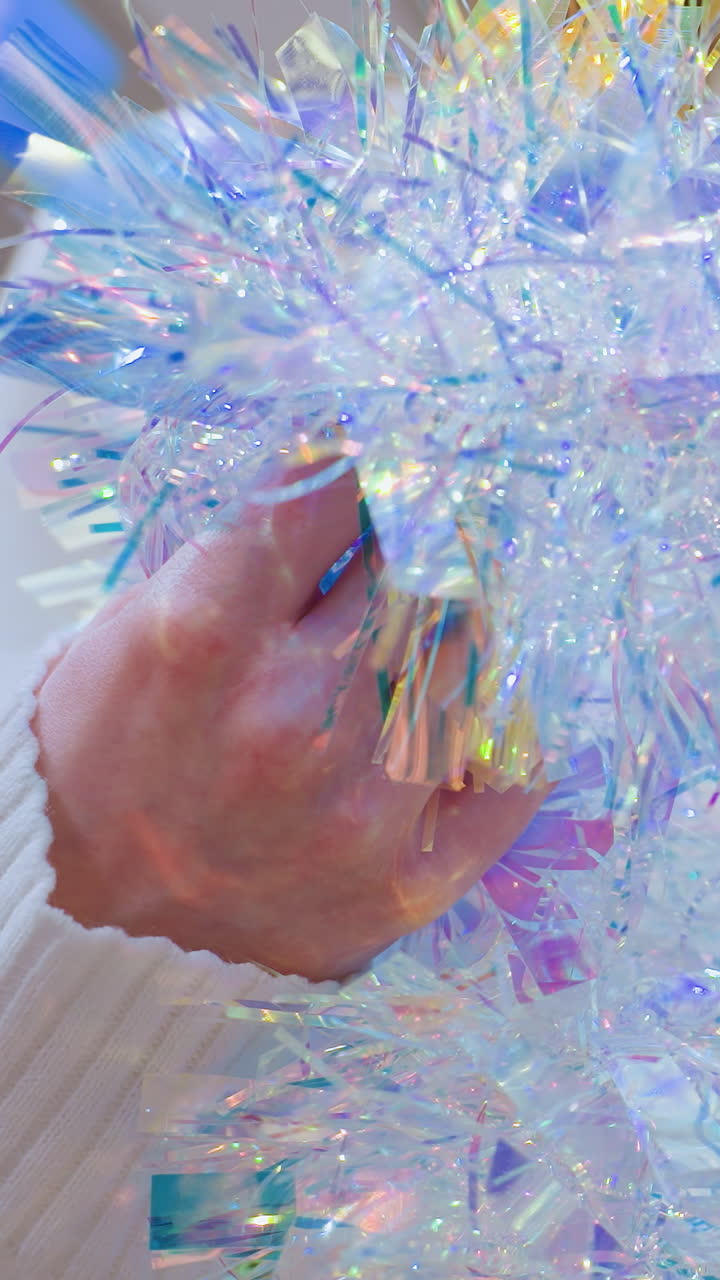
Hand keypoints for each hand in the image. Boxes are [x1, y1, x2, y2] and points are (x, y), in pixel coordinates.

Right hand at [34, 469, 543, 979]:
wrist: (96, 917)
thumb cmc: (110, 752)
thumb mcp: (142, 623)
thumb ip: (253, 558)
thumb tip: (361, 495)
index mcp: (209, 634)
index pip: (336, 494)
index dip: (366, 466)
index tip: (383, 465)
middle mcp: (294, 717)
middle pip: (419, 573)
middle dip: (419, 545)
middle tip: (421, 543)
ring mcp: (359, 807)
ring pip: (476, 660)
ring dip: (460, 633)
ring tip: (429, 635)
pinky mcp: (406, 884)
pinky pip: (513, 777)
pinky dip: (512, 729)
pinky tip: (481, 708)